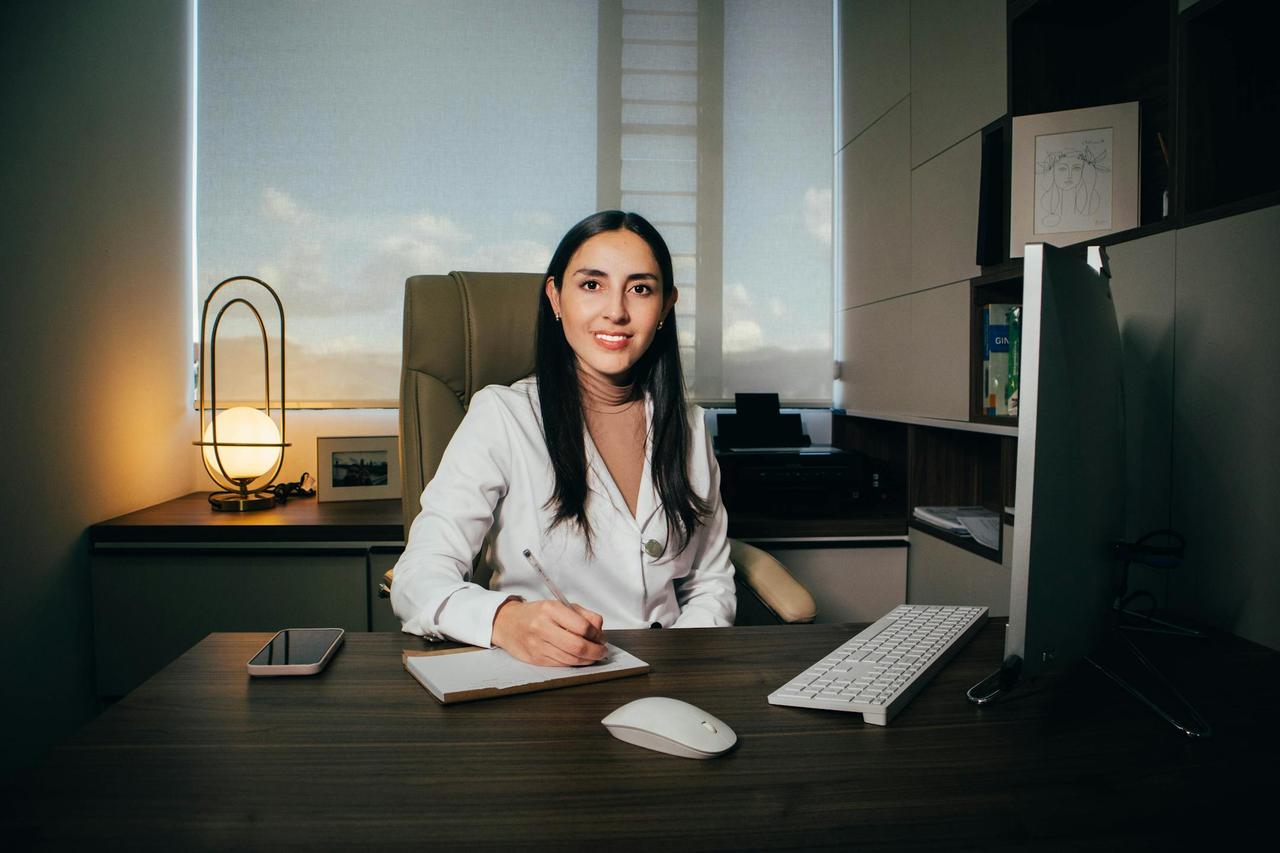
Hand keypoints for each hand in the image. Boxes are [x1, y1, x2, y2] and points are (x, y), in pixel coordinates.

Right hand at [491, 598, 605, 666]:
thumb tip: (600, 630)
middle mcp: (542, 627)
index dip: (597, 634)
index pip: (582, 626)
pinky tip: (580, 659)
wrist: (507, 623)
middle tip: (602, 651)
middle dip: (596, 651)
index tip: (601, 637)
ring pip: (571, 659)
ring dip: (588, 660)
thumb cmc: (537, 613)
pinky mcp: (536, 659)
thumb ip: (583, 615)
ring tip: (594, 655)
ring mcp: (538, 645)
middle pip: (578, 646)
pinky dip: (575, 663)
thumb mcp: (559, 605)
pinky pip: (562, 665)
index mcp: (551, 609)